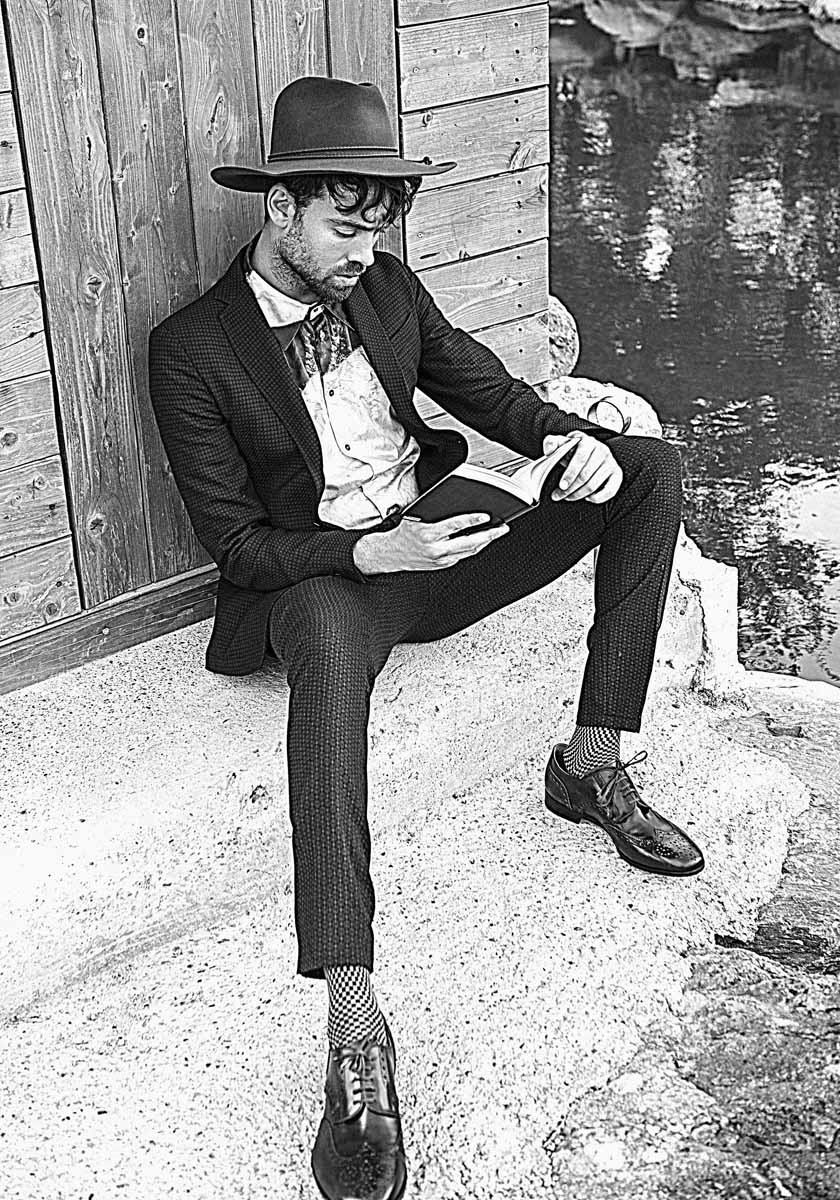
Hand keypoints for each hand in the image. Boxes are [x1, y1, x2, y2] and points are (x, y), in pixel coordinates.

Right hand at [353, 512, 507, 574]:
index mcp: (428, 534)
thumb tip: (455, 504)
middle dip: (489, 535)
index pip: (455, 526)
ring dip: (485, 542)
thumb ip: (434, 513)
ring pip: (469, 551)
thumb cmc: (402, 533)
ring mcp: (440, 559)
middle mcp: (436, 549)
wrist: (389, 555)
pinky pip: (462, 555)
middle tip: (502, 528)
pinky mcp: (442, 565)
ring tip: (496, 533)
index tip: (486, 517)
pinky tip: (481, 541)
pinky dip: (473, 547)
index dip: (472, 521)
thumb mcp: (415, 517)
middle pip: (469, 542)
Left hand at [544, 432, 622, 503]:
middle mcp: (602, 450)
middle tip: (559, 495)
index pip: (580, 459)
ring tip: (568, 496)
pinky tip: (587, 497)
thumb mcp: (561, 444)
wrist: (588, 453)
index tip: (562, 486)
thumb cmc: (573, 451)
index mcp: (588, 442)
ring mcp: (611, 462)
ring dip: (578, 494)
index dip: (570, 474)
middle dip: (570, 489)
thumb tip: (549, 450)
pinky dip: (597, 498)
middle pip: (585, 475)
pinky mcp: (617, 474)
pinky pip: (609, 491)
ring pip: (593, 485)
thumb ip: (551, 443)